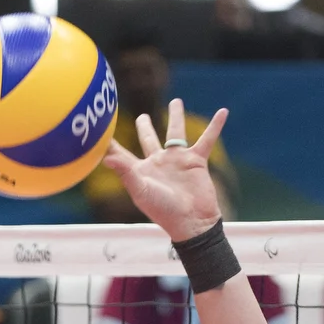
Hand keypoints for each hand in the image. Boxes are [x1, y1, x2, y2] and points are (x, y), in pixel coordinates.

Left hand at [98, 100, 226, 244]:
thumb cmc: (163, 210)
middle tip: (141, 116)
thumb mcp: (141, 191)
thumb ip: (125, 173)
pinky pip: (207, 139)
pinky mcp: (196, 161)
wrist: (192, 221)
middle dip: (145, 127)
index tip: (100, 129)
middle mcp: (158, 163)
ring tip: (176, 101)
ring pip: (176, 133)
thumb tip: (106, 158)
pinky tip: (222, 111)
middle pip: (149, 139)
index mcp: (141, 171)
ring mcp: (177, 161)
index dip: (111, 144)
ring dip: (176, 116)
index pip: (122, 153)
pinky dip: (215, 126)